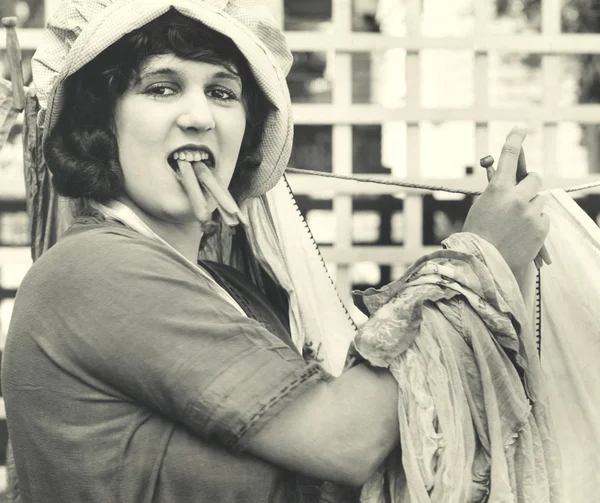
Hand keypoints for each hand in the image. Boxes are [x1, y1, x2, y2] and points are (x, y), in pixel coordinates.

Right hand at [462, 126, 549, 275]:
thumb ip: (497, 193)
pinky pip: (543, 217)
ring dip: (531, 207)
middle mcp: (516, 197)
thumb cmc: (476, 236)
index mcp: (497, 190)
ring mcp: (531, 213)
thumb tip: (510, 184)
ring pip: (539, 200)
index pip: (508, 156)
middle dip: (528, 184)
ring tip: (515, 225)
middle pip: (534, 178)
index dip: (515, 139)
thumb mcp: (481, 208)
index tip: (521, 128)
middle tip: (521, 195)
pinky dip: (535, 223)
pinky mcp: (541, 227)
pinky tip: (521, 234)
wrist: (484, 265)